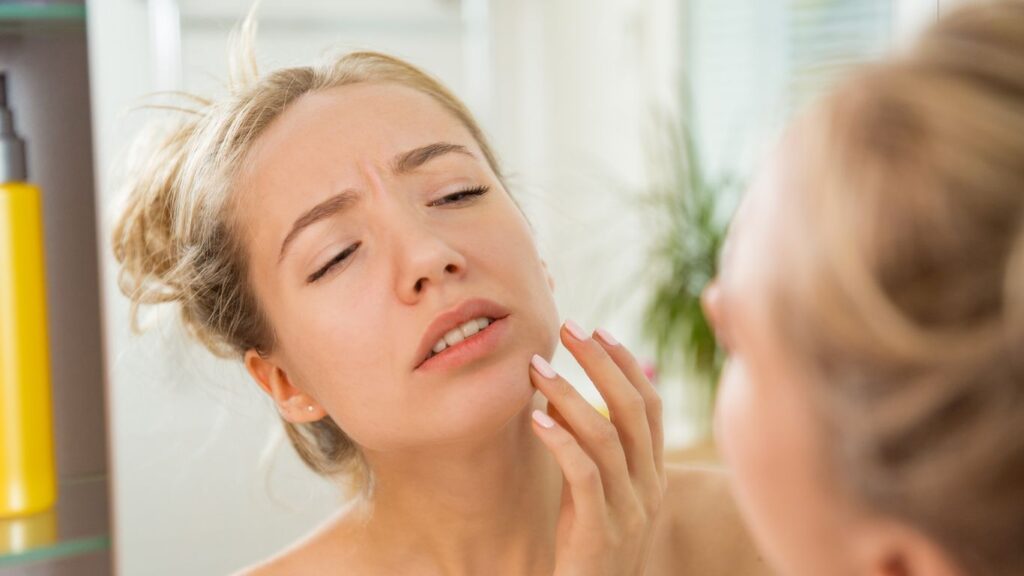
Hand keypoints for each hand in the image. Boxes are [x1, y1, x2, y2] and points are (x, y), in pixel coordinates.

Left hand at [529, 320, 665, 575]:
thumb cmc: (585, 545)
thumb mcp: (595, 491)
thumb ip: (591, 450)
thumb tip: (566, 398)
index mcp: (653, 474)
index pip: (650, 406)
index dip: (626, 364)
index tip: (598, 330)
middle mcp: (649, 488)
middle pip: (634, 410)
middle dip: (601, 362)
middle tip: (568, 328)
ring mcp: (628, 511)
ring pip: (607, 437)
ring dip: (571, 395)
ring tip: (538, 369)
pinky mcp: (598, 533)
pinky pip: (584, 476)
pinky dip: (561, 442)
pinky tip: (536, 419)